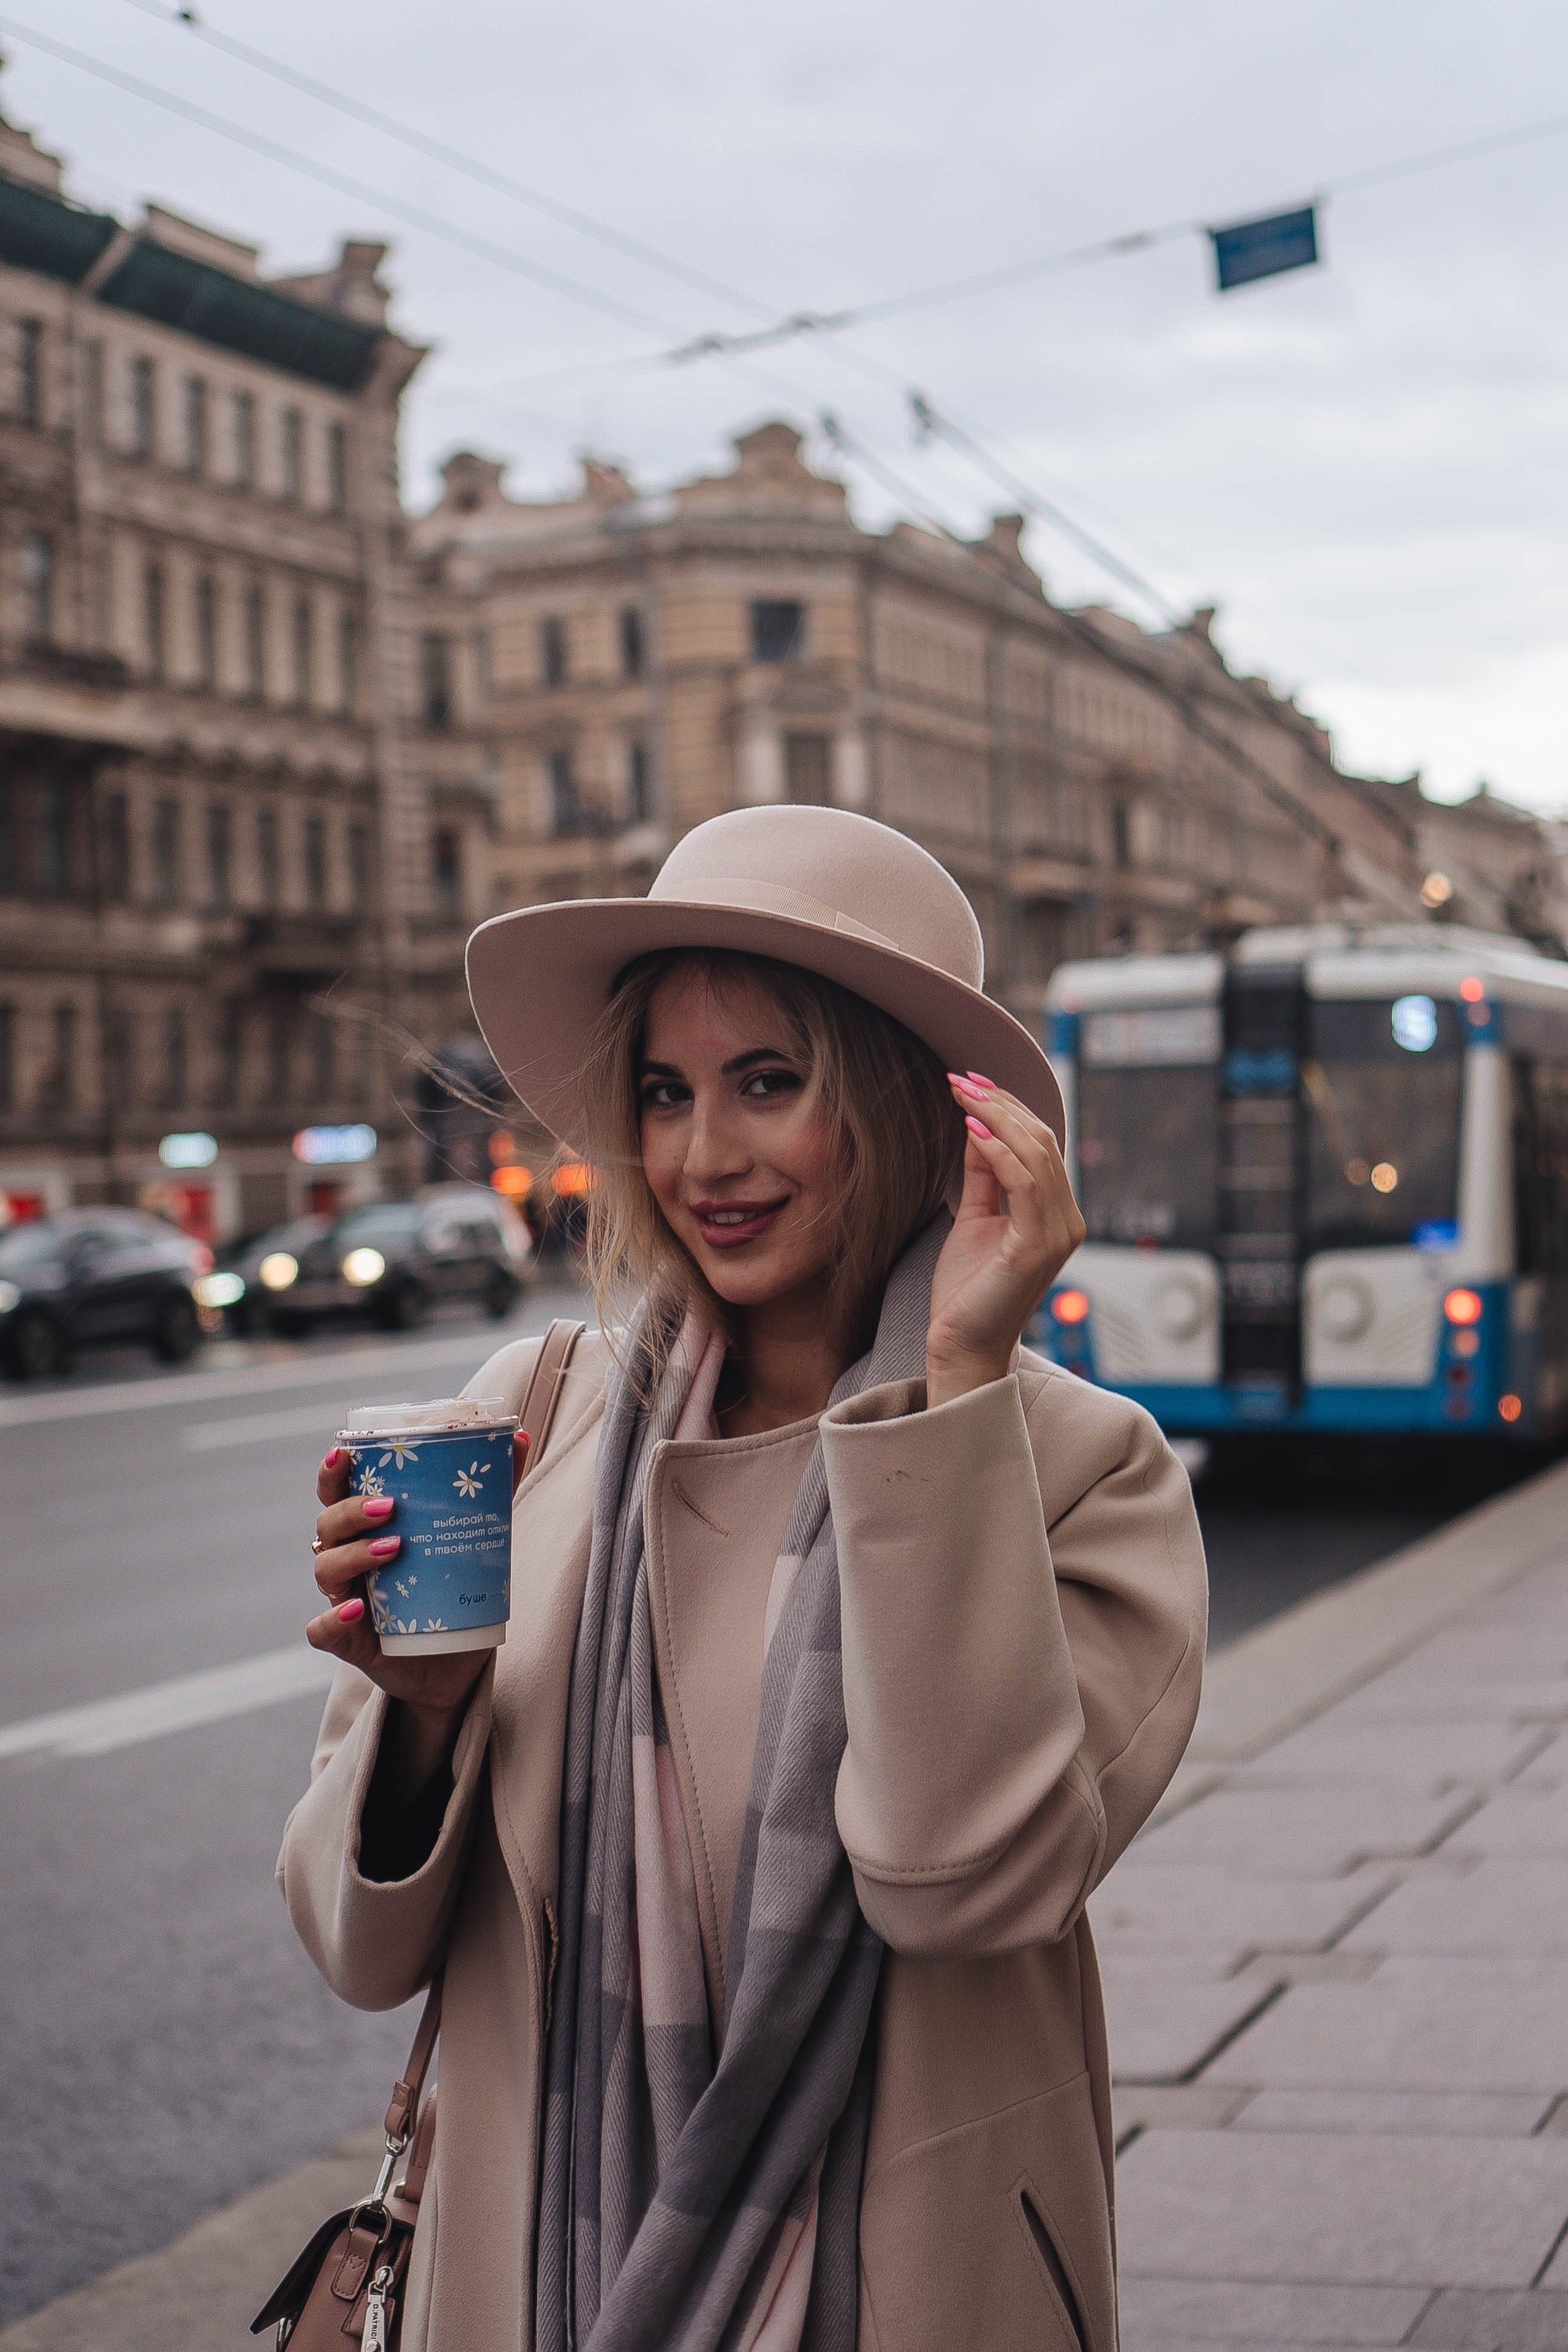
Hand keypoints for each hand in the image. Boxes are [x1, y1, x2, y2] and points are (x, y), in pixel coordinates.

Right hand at [305, 1434, 528, 1786]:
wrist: (457, 1660)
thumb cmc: (455, 1588)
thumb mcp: (476, 1538)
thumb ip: (493, 1489)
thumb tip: (516, 1436)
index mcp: (367, 1529)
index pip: (335, 1493)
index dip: (331, 1473)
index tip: (343, 1452)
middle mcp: (348, 1560)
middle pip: (327, 1526)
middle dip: (352, 1511)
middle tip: (391, 1507)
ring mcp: (344, 1599)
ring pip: (325, 1569)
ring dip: (353, 1555)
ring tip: (394, 1547)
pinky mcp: (349, 1641)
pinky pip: (323, 1630)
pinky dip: (334, 1618)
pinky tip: (357, 1608)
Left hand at [926, 1073, 1085, 1406]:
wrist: (961, 1345)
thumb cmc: (968, 1290)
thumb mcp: (975, 1217)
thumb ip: (983, 1175)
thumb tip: (978, 1123)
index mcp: (1057, 1213)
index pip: (1041, 1144)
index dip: (1008, 1108)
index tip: (970, 1082)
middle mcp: (1067, 1220)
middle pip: (1042, 1140)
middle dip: (1000, 1104)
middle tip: (962, 1078)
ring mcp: (1058, 1233)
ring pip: (1036, 1153)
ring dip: (996, 1117)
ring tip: (961, 1093)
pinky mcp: (1038, 1245)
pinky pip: (1024, 1182)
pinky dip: (998, 1150)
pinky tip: (971, 1130)